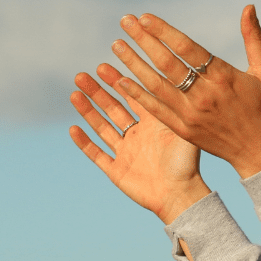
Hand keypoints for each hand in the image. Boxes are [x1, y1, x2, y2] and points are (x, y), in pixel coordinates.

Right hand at [68, 65, 210, 224]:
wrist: (181, 196)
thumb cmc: (187, 163)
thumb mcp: (181, 129)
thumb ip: (172, 105)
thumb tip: (168, 75)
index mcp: (152, 124)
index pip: (131, 96)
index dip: (117, 81)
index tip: (103, 65)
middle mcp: (137, 135)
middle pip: (112, 108)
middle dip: (97, 92)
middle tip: (82, 76)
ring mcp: (125, 153)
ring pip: (101, 127)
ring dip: (87, 111)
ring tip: (74, 94)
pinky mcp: (117, 171)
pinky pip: (97, 154)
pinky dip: (85, 142)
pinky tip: (73, 128)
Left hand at [109, 5, 260, 178]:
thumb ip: (253, 38)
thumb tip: (248, 6)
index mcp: (224, 77)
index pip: (187, 48)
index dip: (163, 31)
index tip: (144, 17)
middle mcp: (204, 95)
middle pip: (167, 63)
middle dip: (143, 40)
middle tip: (125, 22)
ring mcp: (191, 114)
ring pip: (156, 85)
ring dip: (133, 64)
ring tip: (117, 46)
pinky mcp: (184, 130)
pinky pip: (155, 110)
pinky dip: (138, 95)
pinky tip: (121, 80)